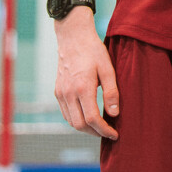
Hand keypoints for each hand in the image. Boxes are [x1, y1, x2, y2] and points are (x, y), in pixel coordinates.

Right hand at [54, 10, 119, 139]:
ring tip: (100, 127)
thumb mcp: (107, 69)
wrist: (73, 38)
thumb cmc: (93, 51)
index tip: (114, 134)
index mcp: (82, 88)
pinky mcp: (57, 92)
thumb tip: (114, 114)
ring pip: (71, 121)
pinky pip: (65, 113)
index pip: (92, 119)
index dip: (104, 130)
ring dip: (85, 128)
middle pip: (80, 125)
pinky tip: (87, 117)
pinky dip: (76, 120)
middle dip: (95, 133)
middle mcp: (68, 93)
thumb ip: (112, 92)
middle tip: (108, 133)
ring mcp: (60, 93)